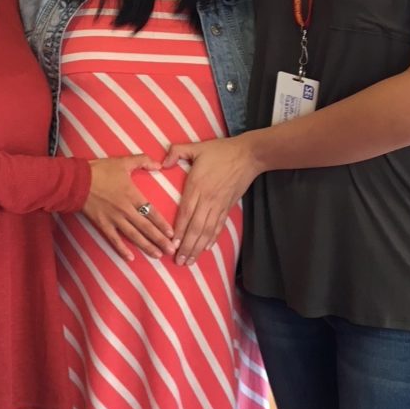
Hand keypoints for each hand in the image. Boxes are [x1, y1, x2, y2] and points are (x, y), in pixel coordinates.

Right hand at [83, 156, 176, 260]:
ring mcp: (114, 219)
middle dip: (160, 239)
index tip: (172, 234)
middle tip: (171, 250)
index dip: (163, 224)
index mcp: (133, 195)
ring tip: (158, 255)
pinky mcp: (102, 224)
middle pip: (146, 227)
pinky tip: (131, 258)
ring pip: (133, 235)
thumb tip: (160, 164)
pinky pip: (114, 239)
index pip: (152, 212)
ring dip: (146, 246)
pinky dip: (122, 249)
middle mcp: (126, 210)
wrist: (77, 180)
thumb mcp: (123, 162)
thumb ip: (143, 161)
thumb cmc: (100, 170)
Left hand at [163, 135, 258, 265]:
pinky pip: (219, 226)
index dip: (179, 230)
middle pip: (196, 227)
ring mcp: (219, 205)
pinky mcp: (228, 206)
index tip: (172, 244)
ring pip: (207, 231)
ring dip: (198, 247)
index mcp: (197, 186)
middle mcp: (208, 199)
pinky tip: (206, 248)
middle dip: (187, 246)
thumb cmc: (220, 151)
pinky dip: (212, 239)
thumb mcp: (196, 147)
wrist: (248, 155)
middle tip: (178, 261)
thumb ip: (176, 151)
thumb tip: (162, 162)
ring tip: (190, 261)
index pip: (186, 213)